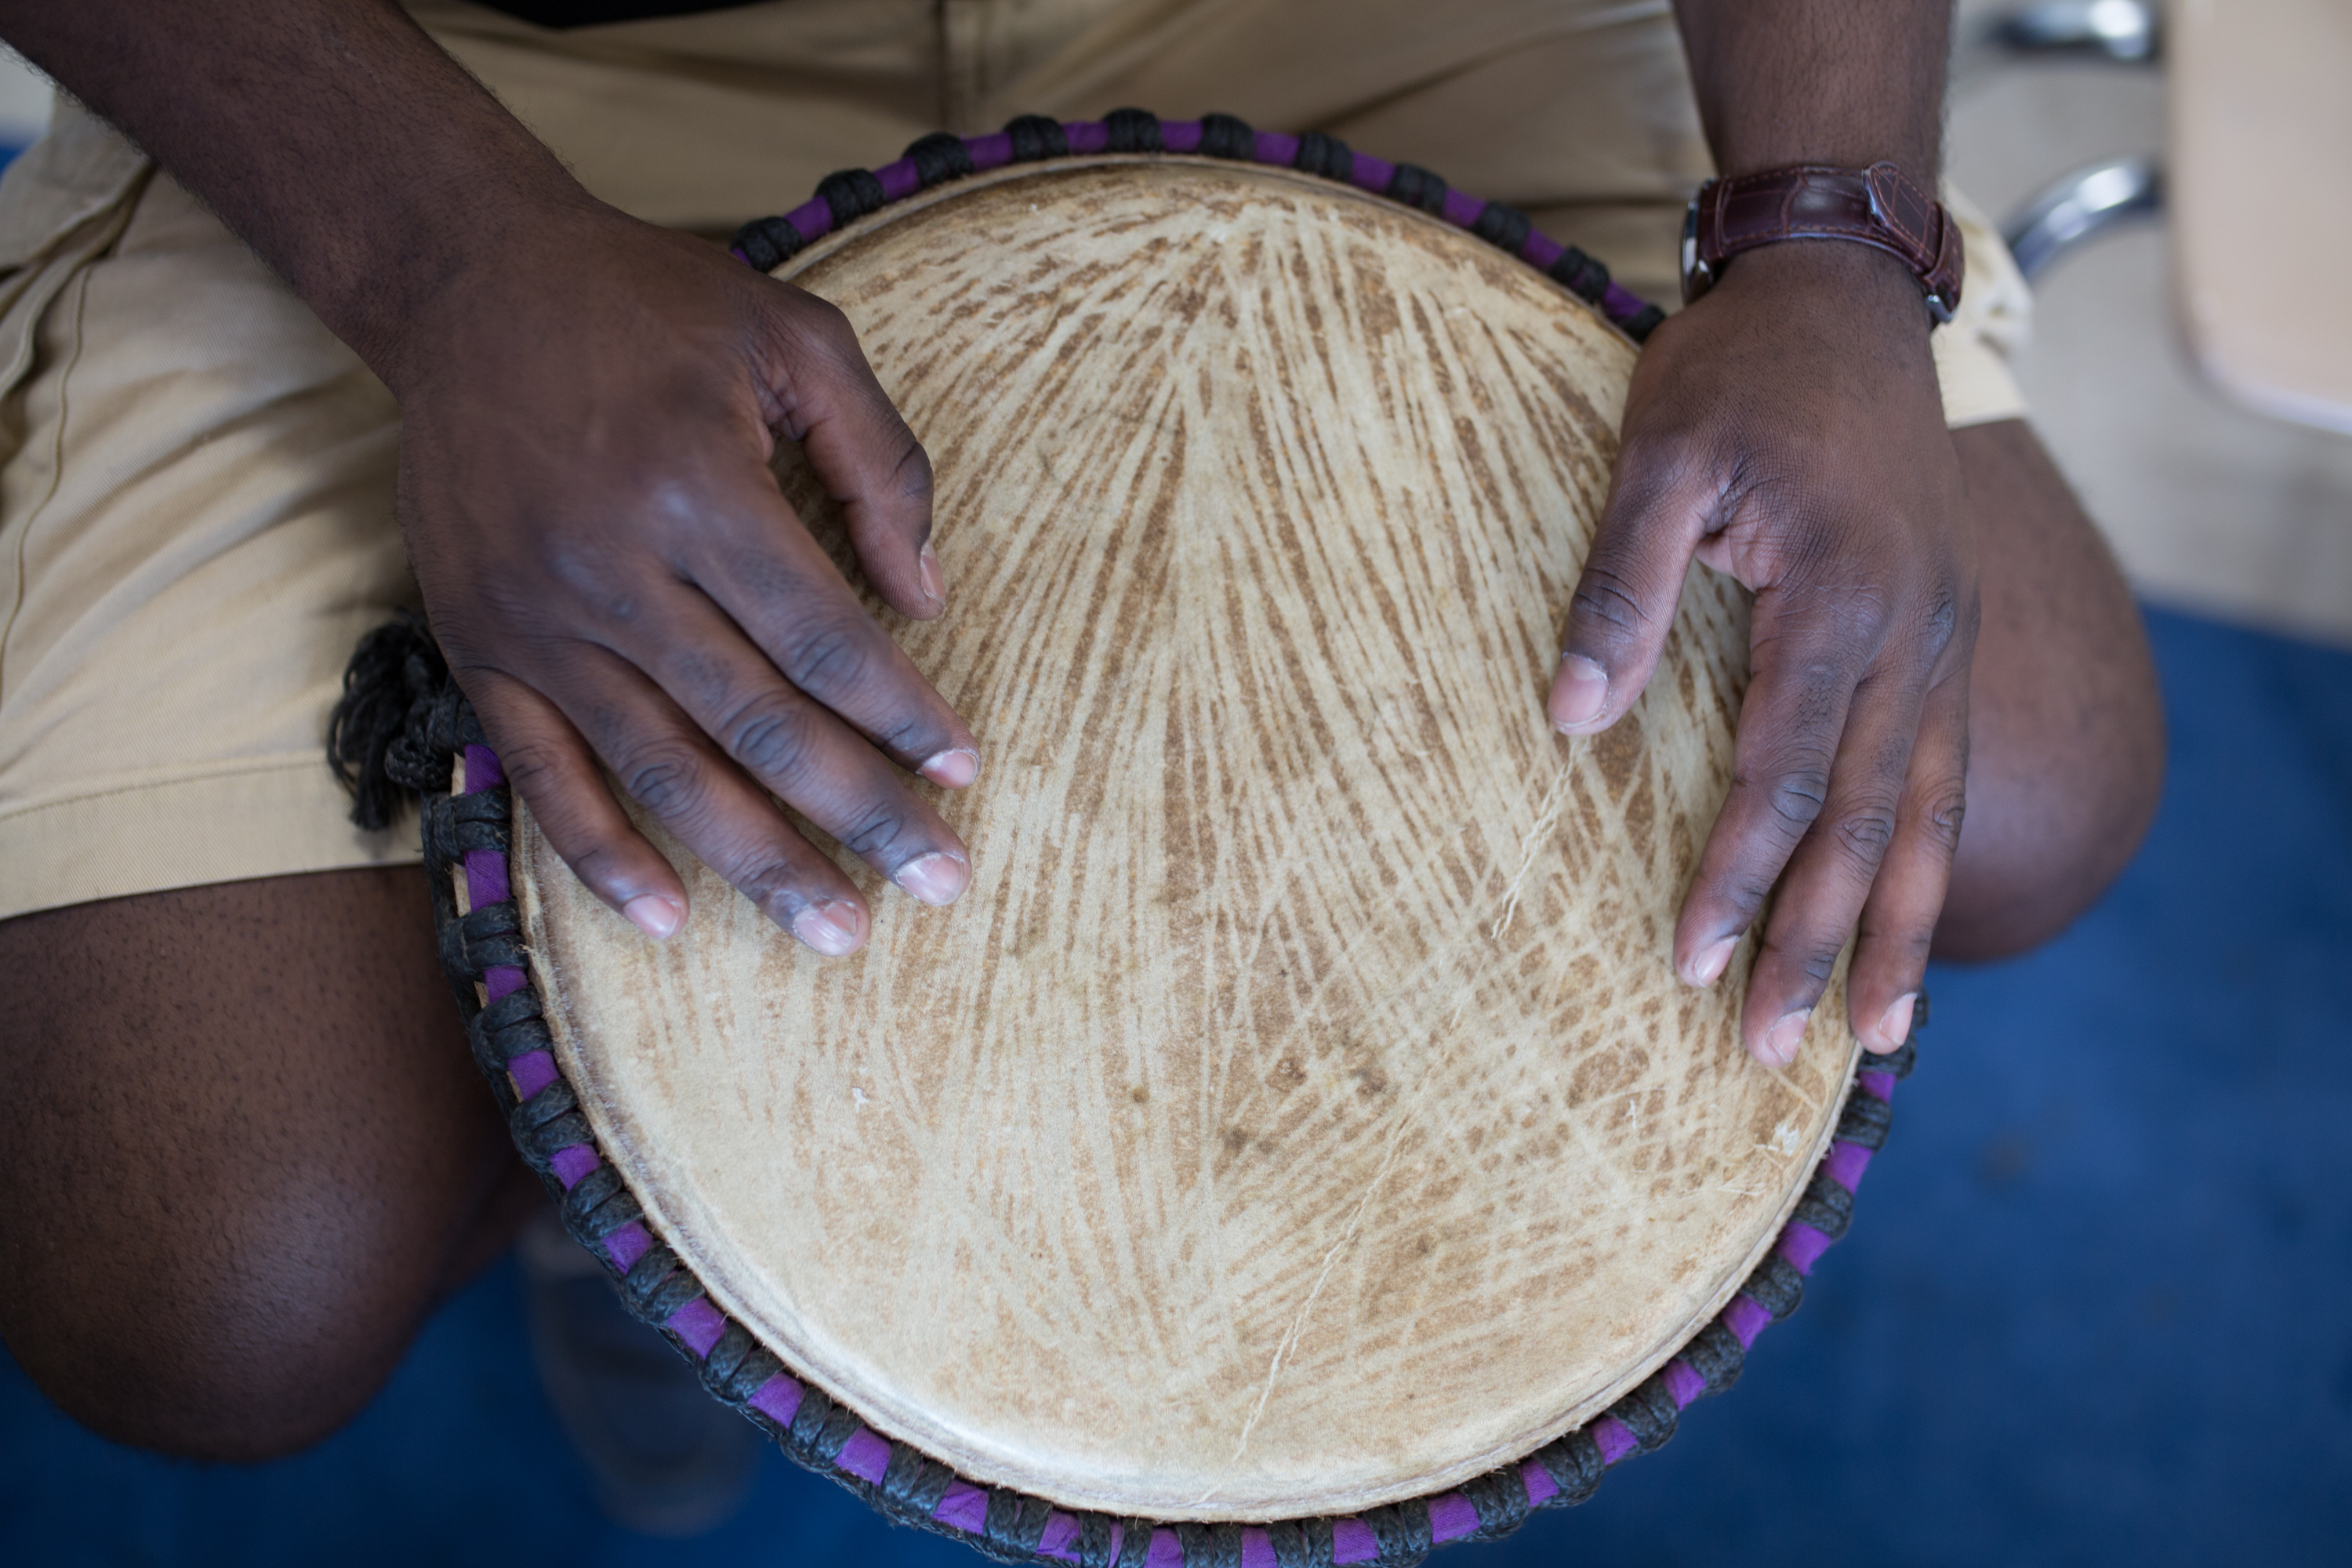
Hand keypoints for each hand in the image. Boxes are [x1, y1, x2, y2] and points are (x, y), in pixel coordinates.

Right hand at [387, 201, 978, 957]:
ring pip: (661, 771)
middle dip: (858, 812)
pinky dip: (600, 855)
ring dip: (756, 863)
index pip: (824, 640)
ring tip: (839, 933)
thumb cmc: (652, 306)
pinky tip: (669, 918)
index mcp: (697, 487)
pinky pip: (540, 775)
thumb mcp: (795, 334)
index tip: (965, 769)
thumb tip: (929, 597)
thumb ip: (881, 460)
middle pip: (758, 725)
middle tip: (939, 881)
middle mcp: (611, 567)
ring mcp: (536, 619)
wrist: (468, 285)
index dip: (902, 715)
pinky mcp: (478, 644)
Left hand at [1547, 242, 1975, 1062]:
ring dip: (1891, 930)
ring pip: (1924, 815)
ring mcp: (1944, 639)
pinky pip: (1945, 774)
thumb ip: (1619, 586)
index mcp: (1842, 598)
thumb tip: (1569, 720)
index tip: (1687, 963)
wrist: (1841, 292)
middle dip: (1812, 942)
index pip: (1782, 775)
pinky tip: (1909, 929)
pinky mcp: (1944, 636)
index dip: (1734, 876)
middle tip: (1767, 1051)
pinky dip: (1927, 862)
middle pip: (1862, 823)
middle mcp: (1914, 636)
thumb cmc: (1739, 371)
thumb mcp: (1659, 453)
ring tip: (1871, 1038)